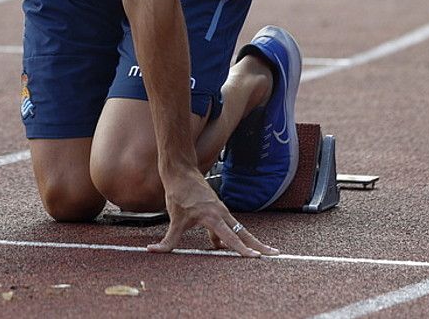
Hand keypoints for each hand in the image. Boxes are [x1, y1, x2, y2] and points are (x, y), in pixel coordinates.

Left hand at [146, 170, 277, 256]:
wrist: (181, 171)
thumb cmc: (178, 193)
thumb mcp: (174, 219)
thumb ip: (167, 240)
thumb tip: (153, 250)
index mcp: (212, 217)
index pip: (230, 237)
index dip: (242, 249)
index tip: (254, 257)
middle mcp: (221, 213)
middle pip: (244, 233)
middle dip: (259, 245)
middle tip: (274, 254)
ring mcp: (222, 211)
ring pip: (239, 229)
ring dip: (251, 241)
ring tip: (264, 252)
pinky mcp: (218, 209)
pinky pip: (229, 226)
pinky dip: (234, 237)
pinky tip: (226, 246)